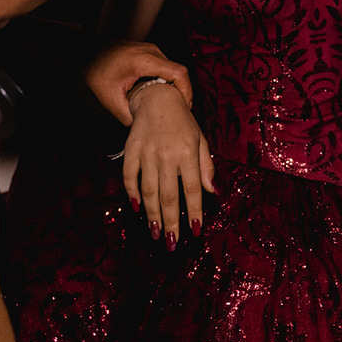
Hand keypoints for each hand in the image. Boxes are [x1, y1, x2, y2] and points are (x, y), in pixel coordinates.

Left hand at [86, 41, 192, 125]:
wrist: (81, 52)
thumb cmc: (93, 72)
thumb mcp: (108, 99)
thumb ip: (127, 116)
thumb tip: (142, 128)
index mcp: (145, 60)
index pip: (179, 73)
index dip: (187, 92)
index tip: (185, 109)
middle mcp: (151, 51)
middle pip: (177, 73)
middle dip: (180, 93)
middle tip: (177, 113)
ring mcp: (149, 50)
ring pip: (171, 70)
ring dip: (172, 88)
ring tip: (168, 107)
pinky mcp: (146, 53)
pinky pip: (163, 68)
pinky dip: (164, 82)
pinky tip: (157, 96)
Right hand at [118, 83, 214, 248]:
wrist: (157, 98)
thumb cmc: (183, 123)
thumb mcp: (200, 140)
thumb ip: (205, 166)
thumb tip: (212, 192)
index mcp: (188, 152)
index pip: (192, 188)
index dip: (193, 210)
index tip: (195, 230)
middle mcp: (167, 154)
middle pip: (168, 194)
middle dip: (170, 221)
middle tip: (172, 243)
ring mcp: (147, 152)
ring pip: (149, 190)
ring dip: (152, 215)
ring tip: (156, 233)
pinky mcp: (130, 150)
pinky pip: (129, 176)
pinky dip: (132, 193)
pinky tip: (137, 208)